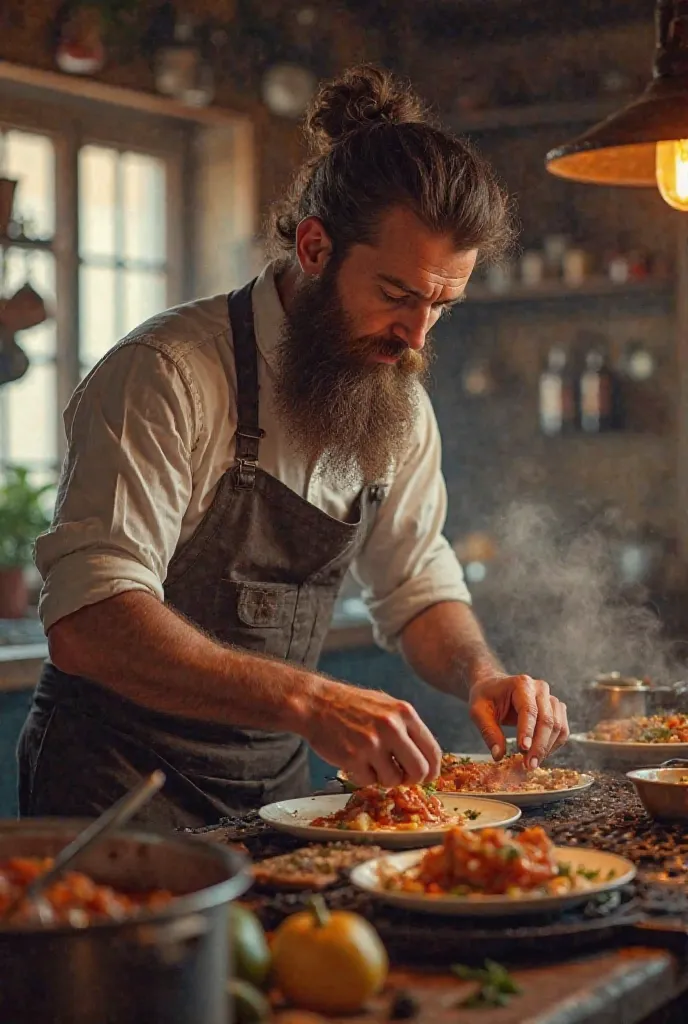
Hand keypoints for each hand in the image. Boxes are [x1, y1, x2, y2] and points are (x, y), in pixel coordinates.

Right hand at [304, 680, 441, 787]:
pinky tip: (355, 761)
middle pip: (419, 771)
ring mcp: (371, 743)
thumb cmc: (351, 705)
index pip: (432, 751)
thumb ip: (406, 728)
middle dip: (412, 780)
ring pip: (394, 781)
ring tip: (372, 763)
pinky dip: (363, 777)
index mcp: (404, 713)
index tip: (427, 776)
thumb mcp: (386, 706)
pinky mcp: (352, 758)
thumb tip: (425, 758)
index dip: (432, 770)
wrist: (316, 703)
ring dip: (384, 779)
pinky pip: (369, 782)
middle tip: (402, 777)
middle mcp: (391, 727)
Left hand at [468, 673, 568, 767]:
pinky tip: (540, 754)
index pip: (529, 710)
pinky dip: (554, 745)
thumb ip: (488, 732)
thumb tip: (498, 756)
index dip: (528, 731)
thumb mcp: (478, 711)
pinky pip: (562, 730)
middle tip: (529, 765)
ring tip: (532, 762)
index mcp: (521, 684)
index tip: (523, 750)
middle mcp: (540, 688)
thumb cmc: (485, 697)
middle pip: (547, 720)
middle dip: (539, 746)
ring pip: (558, 726)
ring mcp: (550, 698)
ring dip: (547, 748)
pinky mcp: (556, 709)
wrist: (493, 686)